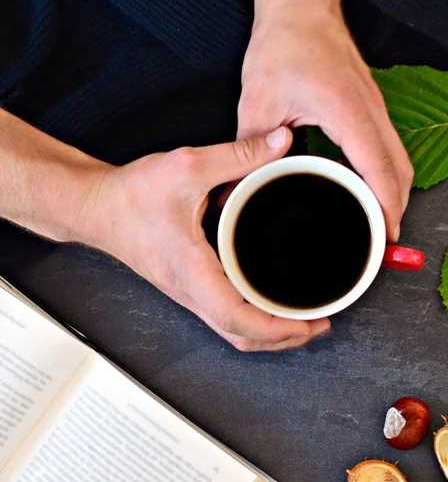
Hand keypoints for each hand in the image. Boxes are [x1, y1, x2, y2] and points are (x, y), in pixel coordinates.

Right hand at [87, 127, 330, 350]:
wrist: (94, 207)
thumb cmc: (131, 194)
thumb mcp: (188, 166)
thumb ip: (239, 155)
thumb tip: (281, 143)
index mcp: (192, 271)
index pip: (237, 319)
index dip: (276, 329)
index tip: (308, 324)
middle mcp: (190, 291)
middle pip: (241, 337)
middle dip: (284, 338)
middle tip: (319, 324)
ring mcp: (188, 293)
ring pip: (232, 332)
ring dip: (269, 333)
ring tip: (302, 320)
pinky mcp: (187, 287)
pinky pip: (223, 316)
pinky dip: (252, 319)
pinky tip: (269, 302)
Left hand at [239, 0, 413, 241]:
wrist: (301, 7)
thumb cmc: (283, 46)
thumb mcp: (258, 102)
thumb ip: (249, 150)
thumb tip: (232, 193)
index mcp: (348, 112)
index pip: (380, 169)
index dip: (387, 208)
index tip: (387, 237)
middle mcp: (372, 111)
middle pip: (402, 170)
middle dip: (397, 209)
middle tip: (382, 241)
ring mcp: (377, 107)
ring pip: (401, 159)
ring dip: (395, 192)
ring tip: (379, 223)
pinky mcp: (371, 106)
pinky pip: (391, 147)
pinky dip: (388, 174)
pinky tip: (370, 189)